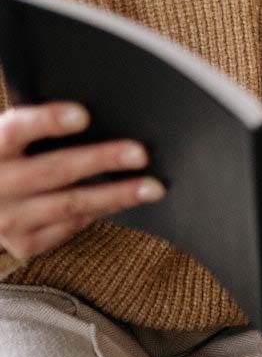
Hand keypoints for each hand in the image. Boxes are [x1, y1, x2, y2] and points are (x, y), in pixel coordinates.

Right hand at [0, 103, 163, 264]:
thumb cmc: (8, 158)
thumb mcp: (11, 139)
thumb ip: (38, 126)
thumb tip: (95, 112)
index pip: (16, 129)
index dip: (48, 121)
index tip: (84, 115)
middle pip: (54, 170)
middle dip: (102, 160)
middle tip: (140, 153)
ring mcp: (9, 220)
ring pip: (71, 205)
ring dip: (116, 195)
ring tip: (151, 187)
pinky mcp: (24, 243)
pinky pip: (71, 226)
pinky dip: (101, 211)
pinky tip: (125, 201)